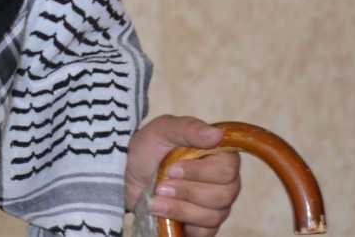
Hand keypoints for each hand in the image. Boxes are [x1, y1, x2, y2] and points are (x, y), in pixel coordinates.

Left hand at [127, 115, 242, 236]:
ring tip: (156, 200)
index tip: (171, 168)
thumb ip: (189, 129)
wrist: (127, 175)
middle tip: (160, 186)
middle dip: (186, 191)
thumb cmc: (147, 149)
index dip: (199, 172)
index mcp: (220, 154)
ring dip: (180, 208)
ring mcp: (217, 204)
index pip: (227, 169)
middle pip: (223, 195)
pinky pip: (205, 232)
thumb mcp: (162, 131)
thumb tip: (217, 134)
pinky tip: (163, 214)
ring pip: (213, 215)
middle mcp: (225, 181)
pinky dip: (182, 223)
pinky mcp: (204, 224)